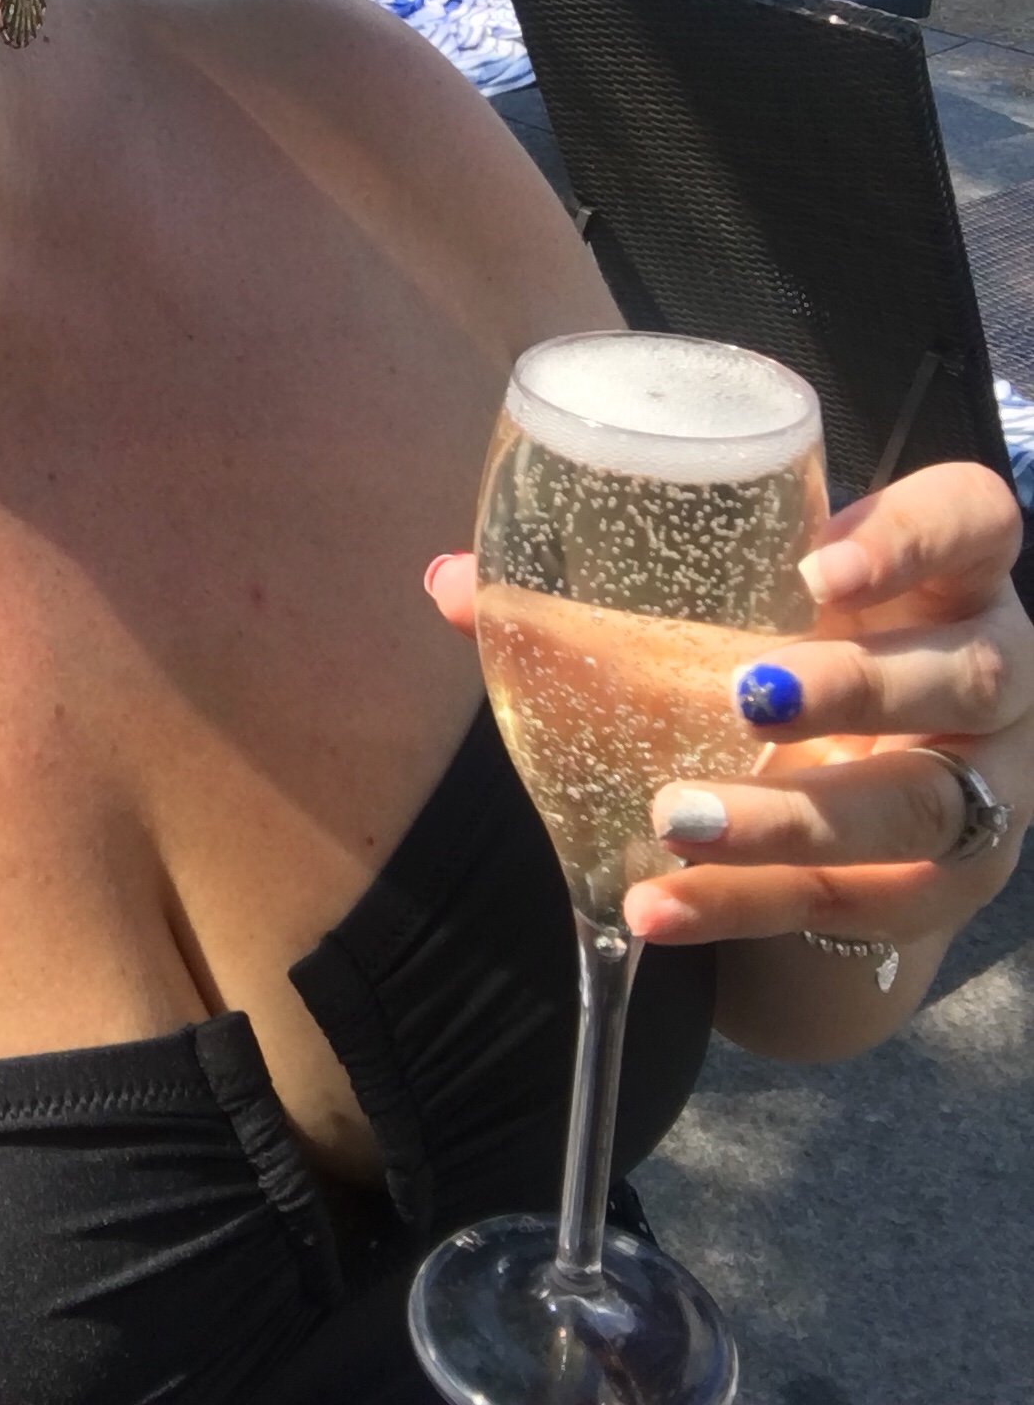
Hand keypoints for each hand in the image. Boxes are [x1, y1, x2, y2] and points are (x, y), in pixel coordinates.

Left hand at [426, 461, 1030, 949]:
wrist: (855, 778)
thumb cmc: (784, 647)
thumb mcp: (732, 608)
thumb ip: (601, 598)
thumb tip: (449, 583)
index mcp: (946, 573)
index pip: (971, 520)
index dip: (910, 537)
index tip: (817, 565)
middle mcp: (987, 669)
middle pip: (956, 672)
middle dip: (850, 687)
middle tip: (742, 692)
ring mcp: (984, 784)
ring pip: (919, 805)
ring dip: (791, 818)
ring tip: (671, 818)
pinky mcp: (947, 887)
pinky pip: (861, 906)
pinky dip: (748, 907)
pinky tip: (658, 908)